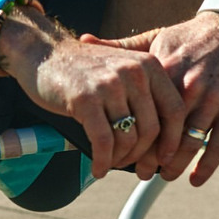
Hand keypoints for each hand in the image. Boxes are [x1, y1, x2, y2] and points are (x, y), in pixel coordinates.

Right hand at [0, 13, 186, 177]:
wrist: (43, 51)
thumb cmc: (84, 67)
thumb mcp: (123, 69)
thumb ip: (145, 93)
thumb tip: (164, 140)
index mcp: (148, 65)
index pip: (175, 109)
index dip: (174, 139)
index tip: (166, 158)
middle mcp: (133, 73)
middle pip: (152, 129)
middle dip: (144, 156)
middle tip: (134, 167)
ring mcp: (109, 86)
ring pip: (128, 139)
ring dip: (121, 159)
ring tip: (112, 163)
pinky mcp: (85, 100)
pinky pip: (103, 142)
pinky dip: (103, 161)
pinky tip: (98, 168)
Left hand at [82, 11, 218, 185]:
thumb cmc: (189, 35)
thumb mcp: (154, 37)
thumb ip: (121, 47)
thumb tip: (83, 41)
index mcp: (163, 70)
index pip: (142, 111)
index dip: (130, 134)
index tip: (120, 148)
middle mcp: (188, 86)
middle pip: (164, 133)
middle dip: (150, 157)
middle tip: (140, 172)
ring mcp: (213, 98)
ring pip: (189, 142)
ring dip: (174, 165)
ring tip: (164, 175)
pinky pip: (218, 143)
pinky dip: (206, 166)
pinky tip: (194, 179)